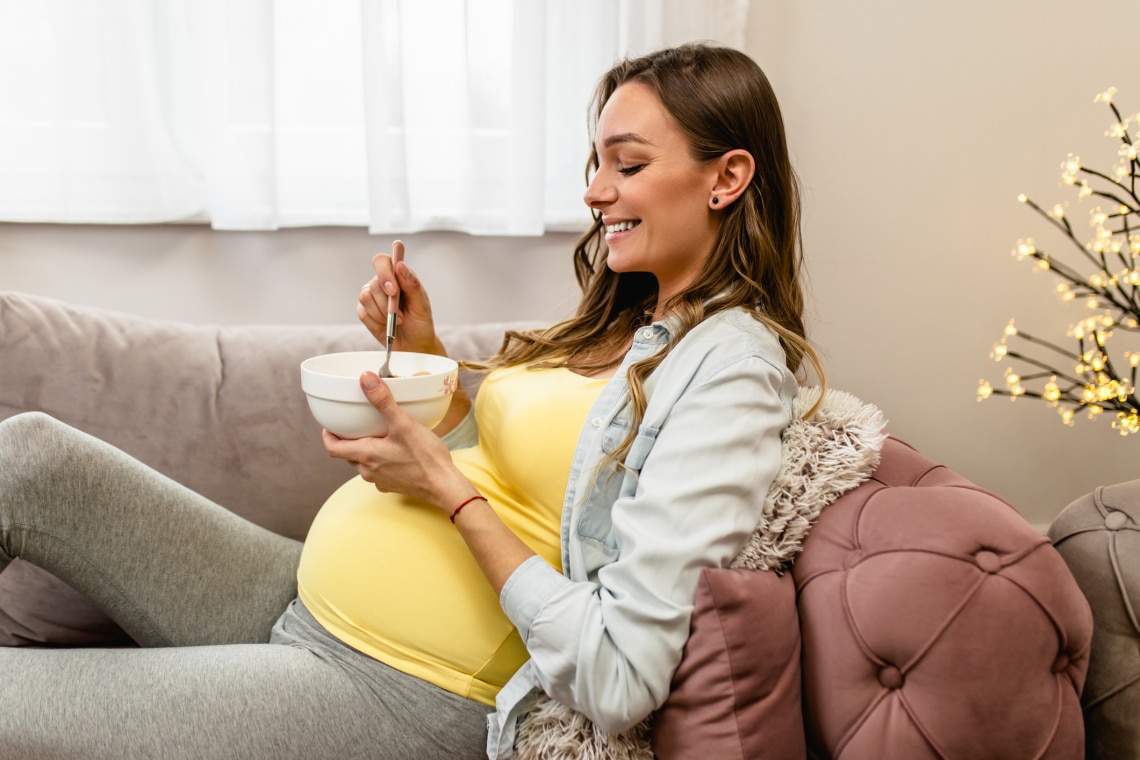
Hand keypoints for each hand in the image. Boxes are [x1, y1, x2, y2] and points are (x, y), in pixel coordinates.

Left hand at [322, 371, 474, 510]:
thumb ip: (383, 401)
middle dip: (348, 440)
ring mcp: (380, 480)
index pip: (332, 448)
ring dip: (365, 450)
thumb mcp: (403, 424)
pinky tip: (395, 452)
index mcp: (365, 455)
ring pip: (363, 463)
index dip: (328, 435)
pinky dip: (380, 460)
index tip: (330, 425)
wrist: (444, 486)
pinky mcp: (392, 485)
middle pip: (347, 455)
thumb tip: (365, 379)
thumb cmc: (425, 458)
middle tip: (356, 425)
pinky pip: (379, 471)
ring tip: (377, 435)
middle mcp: (368, 471)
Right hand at [358, 241, 445, 355]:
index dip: (384, 272)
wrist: (414, 346)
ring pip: (365, 297)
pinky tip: (386, 325)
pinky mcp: (364, 311)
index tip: (393, 290)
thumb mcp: (421, 304)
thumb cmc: (420, 323)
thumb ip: (411, 284)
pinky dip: (376, 321)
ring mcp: (371, 296)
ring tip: (397, 321)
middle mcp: (382, 283)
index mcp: (398, 275)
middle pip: (374, 283)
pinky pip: (362, 312)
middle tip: (400, 315)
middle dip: (387, 303)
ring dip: (383, 313)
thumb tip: (400, 264)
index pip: (382, 261)